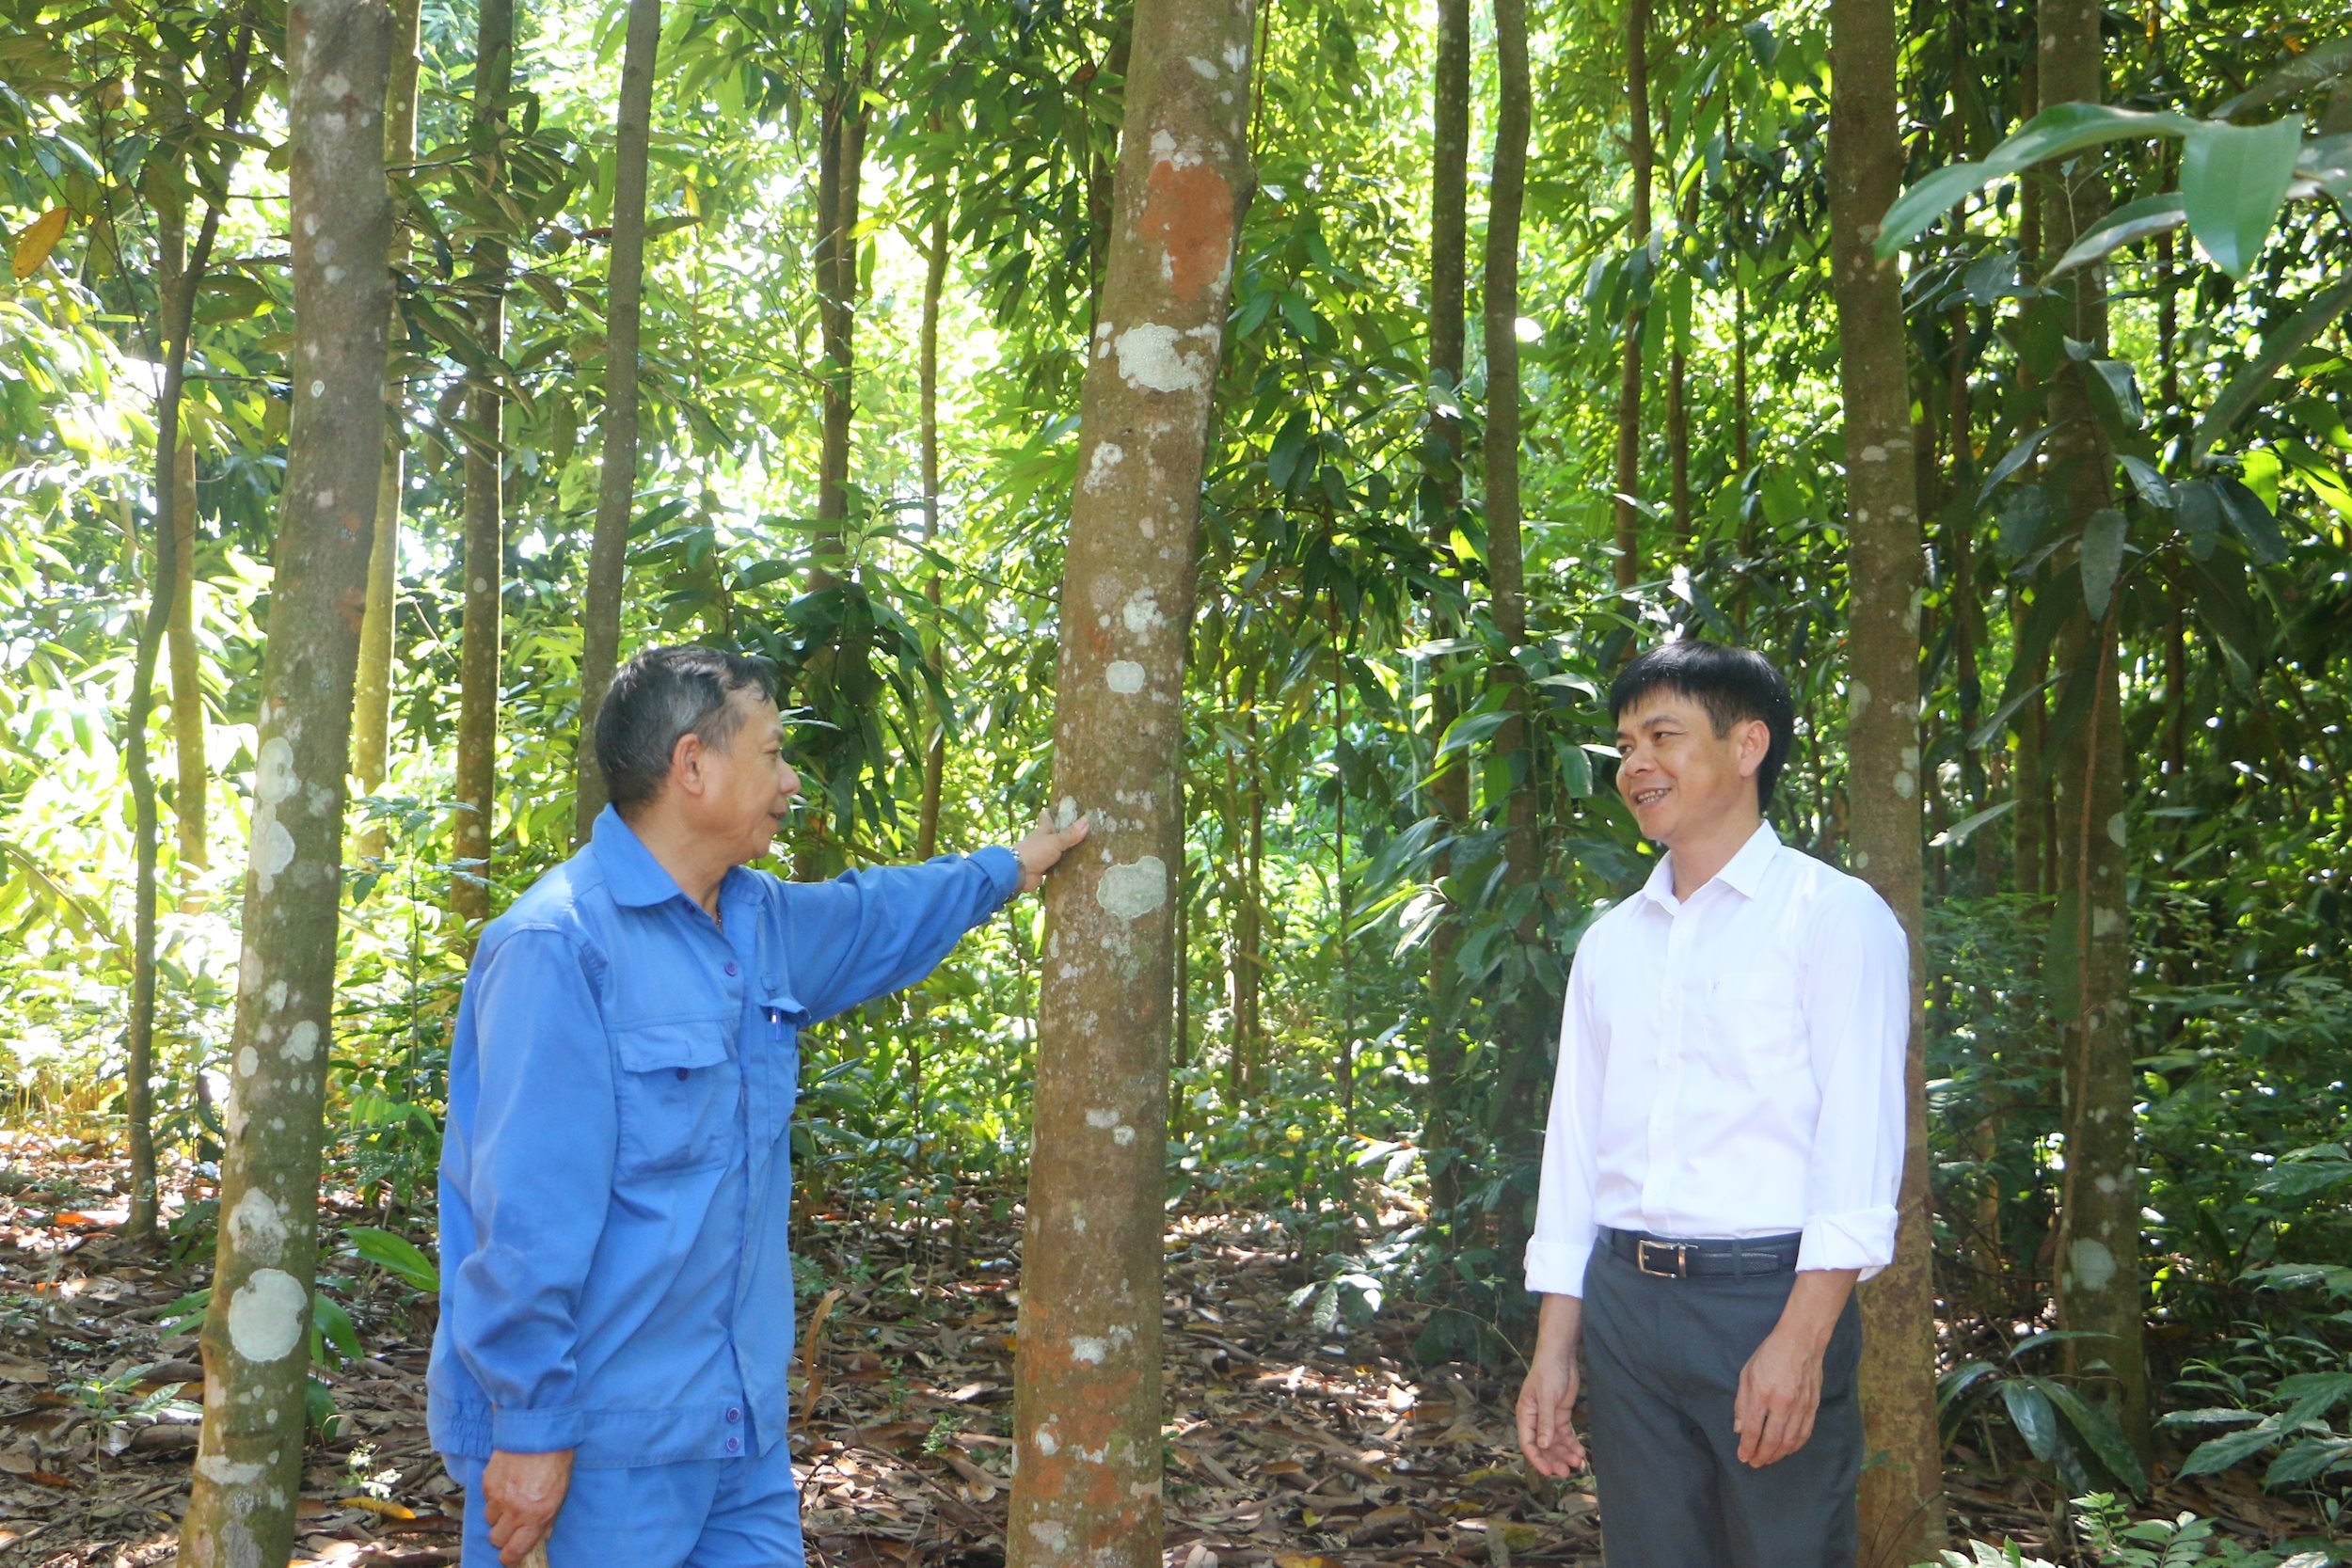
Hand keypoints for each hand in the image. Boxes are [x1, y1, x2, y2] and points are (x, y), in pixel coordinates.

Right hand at [482, 1447, 571, 1566]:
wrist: (538, 1430)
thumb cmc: (556, 1460)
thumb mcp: (561, 1492)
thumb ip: (548, 1517)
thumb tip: (541, 1534)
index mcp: (537, 1516)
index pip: (514, 1551)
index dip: (510, 1558)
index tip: (510, 1557)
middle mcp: (515, 1511)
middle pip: (496, 1539)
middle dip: (503, 1536)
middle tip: (512, 1524)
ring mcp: (498, 1498)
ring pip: (489, 1520)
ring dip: (498, 1515)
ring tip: (511, 1498)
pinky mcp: (487, 1484)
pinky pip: (486, 1500)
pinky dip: (494, 1496)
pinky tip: (507, 1482)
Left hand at [1011, 808, 1090, 894]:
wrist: (1018, 873)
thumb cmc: (1034, 852)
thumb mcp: (1055, 841)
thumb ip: (1070, 834)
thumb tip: (1087, 821)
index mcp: (1043, 830)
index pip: (1047, 817)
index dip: (1054, 812)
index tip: (1067, 809)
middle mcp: (1043, 841)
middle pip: (1056, 834)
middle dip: (1068, 833)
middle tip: (1086, 831)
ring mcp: (1043, 855)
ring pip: (1059, 851)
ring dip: (1069, 852)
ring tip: (1088, 850)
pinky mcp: (1045, 869)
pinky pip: (1058, 866)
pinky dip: (1066, 866)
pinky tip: (1079, 867)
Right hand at [1515, 1353, 1587, 1476]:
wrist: (1560, 1357)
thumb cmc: (1547, 1373)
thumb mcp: (1546, 1398)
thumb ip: (1545, 1422)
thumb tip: (1543, 1445)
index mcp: (1525, 1415)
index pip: (1528, 1443)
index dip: (1537, 1459)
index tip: (1549, 1472)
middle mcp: (1535, 1420)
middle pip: (1543, 1447)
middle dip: (1554, 1460)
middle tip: (1567, 1471)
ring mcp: (1549, 1419)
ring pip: (1556, 1444)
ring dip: (1565, 1454)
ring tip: (1578, 1462)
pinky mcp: (1561, 1416)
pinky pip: (1566, 1436)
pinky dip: (1572, 1444)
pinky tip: (1580, 1452)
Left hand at [1734, 1326, 1824, 1465]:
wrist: (1802, 1341)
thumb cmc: (1770, 1354)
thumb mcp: (1747, 1374)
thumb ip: (1742, 1403)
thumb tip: (1740, 1429)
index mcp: (1763, 1395)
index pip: (1754, 1430)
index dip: (1747, 1447)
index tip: (1743, 1457)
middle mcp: (1783, 1404)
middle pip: (1772, 1440)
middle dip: (1762, 1456)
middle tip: (1754, 1463)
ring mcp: (1801, 1407)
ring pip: (1790, 1441)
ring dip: (1778, 1455)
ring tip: (1768, 1460)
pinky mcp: (1813, 1406)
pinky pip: (1805, 1433)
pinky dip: (1795, 1446)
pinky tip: (1787, 1450)